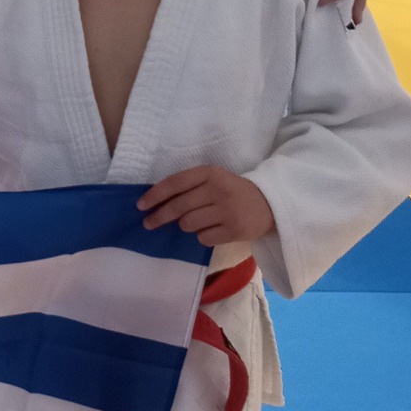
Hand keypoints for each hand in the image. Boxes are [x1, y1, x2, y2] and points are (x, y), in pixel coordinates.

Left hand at [138, 166, 275, 245]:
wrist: (270, 204)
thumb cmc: (233, 191)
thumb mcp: (213, 180)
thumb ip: (189, 187)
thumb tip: (155, 203)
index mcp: (211, 173)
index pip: (176, 183)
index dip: (155, 195)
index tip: (140, 205)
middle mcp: (218, 189)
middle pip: (178, 206)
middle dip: (159, 216)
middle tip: (148, 223)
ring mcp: (227, 211)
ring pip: (188, 224)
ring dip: (186, 226)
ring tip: (196, 222)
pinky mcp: (235, 230)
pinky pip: (203, 238)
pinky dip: (202, 236)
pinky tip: (212, 230)